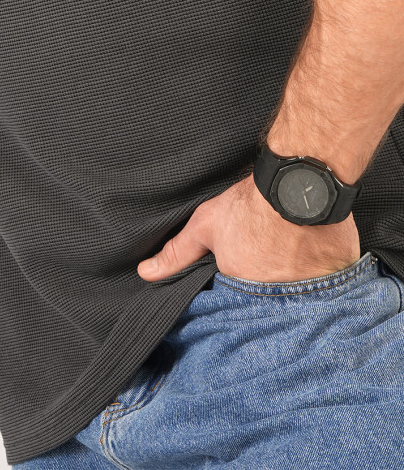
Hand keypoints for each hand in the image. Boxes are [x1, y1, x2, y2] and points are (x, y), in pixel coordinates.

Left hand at [137, 173, 360, 283]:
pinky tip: (320, 254)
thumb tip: (146, 274)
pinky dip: (329, 275)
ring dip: (300, 282)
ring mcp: (312, 289)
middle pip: (273, 302)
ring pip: (304, 296)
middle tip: (274, 257)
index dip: (244, 287)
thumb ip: (178, 253)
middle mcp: (279, 297)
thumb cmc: (251, 204)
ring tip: (296, 254)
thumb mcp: (206, 225)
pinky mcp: (338, 276)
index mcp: (245, 289)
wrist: (299, 181)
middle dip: (272, 287)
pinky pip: (334, 285)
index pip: (241, 304)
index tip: (250, 269)